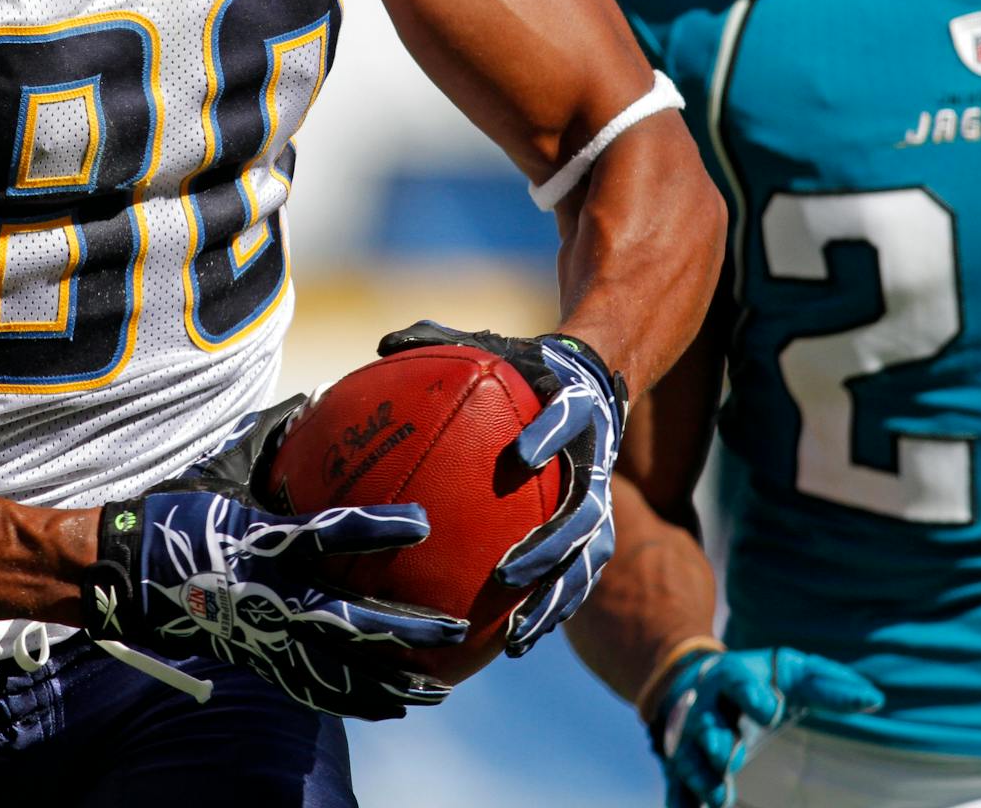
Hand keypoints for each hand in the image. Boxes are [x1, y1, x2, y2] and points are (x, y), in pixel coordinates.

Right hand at [82, 396, 467, 719]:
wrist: (120, 574)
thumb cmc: (175, 517)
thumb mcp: (223, 472)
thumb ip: (273, 442)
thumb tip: (317, 397)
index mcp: (262, 544)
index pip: (328, 534)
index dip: (376, 528)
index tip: (423, 523)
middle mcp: (267, 596)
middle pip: (346, 620)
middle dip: (402, 628)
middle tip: (454, 630)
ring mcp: (262, 634)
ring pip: (336, 669)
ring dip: (388, 681)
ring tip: (436, 690)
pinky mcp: (256, 660)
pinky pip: (311, 687)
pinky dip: (352, 700)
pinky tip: (386, 705)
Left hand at [377, 321, 627, 652]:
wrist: (591, 382)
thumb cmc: (525, 366)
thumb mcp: (491, 347)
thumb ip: (440, 340)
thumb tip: (380, 343)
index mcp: (573, 407)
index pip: (568, 418)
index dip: (549, 435)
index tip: (520, 457)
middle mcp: (595, 457)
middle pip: (587, 506)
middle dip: (552, 542)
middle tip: (508, 571)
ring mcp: (601, 497)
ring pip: (589, 553)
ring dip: (558, 592)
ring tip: (521, 632)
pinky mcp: (597, 527)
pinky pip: (582, 573)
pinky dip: (556, 605)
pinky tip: (519, 639)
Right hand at [648, 646, 883, 807]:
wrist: (704, 687)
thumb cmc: (761, 681)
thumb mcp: (793, 673)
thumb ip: (830, 686)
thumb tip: (875, 699)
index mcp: (732, 677)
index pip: (737, 679)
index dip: (750, 693)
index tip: (771, 711)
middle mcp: (706, 708)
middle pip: (705, 722)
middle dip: (714, 738)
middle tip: (727, 754)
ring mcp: (692, 741)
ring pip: (688, 759)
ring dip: (700, 777)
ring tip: (718, 797)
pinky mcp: (684, 770)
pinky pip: (677, 789)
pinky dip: (680, 803)